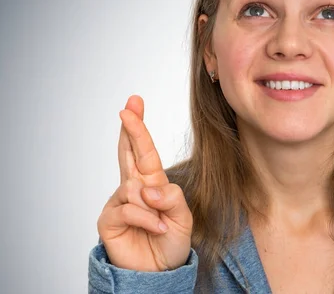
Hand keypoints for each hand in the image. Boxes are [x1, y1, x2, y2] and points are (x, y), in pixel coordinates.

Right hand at [97, 95, 192, 270]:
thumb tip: (148, 188)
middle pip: (129, 152)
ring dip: (153, 206)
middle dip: (131, 129)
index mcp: (152, 182)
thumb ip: (172, 198)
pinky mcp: (109, 220)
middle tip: (128, 107)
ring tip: (161, 223)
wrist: (160, 271)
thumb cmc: (171, 240)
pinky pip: (129, 210)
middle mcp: (133, 188)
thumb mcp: (183, 217)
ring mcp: (119, 202)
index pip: (143, 150)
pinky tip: (155, 228)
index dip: (138, 128)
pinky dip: (146, 219)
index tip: (133, 104)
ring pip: (135, 188)